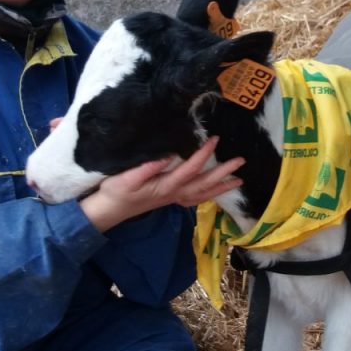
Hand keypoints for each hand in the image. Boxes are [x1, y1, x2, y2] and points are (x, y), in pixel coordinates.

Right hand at [79, 137, 243, 231]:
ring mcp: (174, 199)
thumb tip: (170, 154)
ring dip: (222, 187)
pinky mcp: (171, 200)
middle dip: (224, 172)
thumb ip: (148, 167)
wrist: (110, 211)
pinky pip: (196, 198)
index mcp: (166, 186)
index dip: (204, 154)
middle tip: (240, 161)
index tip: (214, 139)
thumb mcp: (127, 177)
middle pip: (204, 183)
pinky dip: (209, 194)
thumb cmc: (115, 192)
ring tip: (239, 180)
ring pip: (204, 194)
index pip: (191, 168)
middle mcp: (174, 194)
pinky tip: (216, 191)